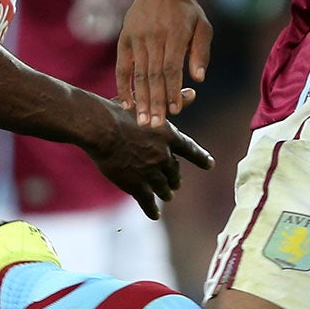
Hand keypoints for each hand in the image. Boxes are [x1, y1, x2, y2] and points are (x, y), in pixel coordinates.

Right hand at [89, 101, 214, 219]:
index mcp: (168, 136)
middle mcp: (163, 156)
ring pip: (163, 188)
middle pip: (174, 172)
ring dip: (166, 192)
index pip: (190, 149)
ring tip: (167, 196)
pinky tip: (155, 215)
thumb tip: (193, 93)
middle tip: (175, 184)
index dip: (201, 158)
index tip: (210, 164)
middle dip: (175, 179)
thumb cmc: (117, 112)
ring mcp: (150, 172)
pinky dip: (152, 209)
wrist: (99, 129)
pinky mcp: (135, 185)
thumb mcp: (147, 105)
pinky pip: (148, 202)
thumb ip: (171, 103)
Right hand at [117, 0, 211, 127]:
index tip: (173, 110)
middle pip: (154, 75)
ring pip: (139, 73)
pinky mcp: (125, 38)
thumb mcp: (203, 25)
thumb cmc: (187, 10)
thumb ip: (201, 52)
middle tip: (154, 126)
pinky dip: (123, 85)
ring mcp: (137, 38)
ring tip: (141, 121)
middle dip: (154, 102)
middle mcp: (154, 37)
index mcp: (175, 34)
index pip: (172, 68)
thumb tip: (198, 79)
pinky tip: (126, 103)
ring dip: (140, 99)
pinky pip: (123, 66)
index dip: (172, 90)